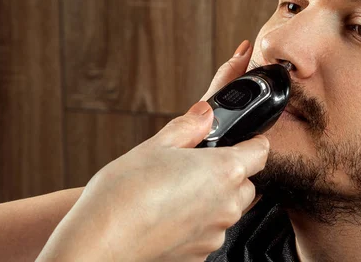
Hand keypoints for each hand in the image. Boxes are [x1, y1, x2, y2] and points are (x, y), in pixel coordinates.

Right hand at [37, 41, 266, 261]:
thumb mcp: (156, 146)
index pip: (260, 151)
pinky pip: (210, 232)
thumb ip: (189, 127)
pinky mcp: (201, 255)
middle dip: (230, 173)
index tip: (239, 140)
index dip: (251, 142)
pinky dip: (198, 223)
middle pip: (247, 184)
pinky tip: (169, 216)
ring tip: (176, 192)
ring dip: (214, 199)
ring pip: (229, 209)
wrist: (99, 242)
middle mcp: (227, 205)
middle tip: (197, 167)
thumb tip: (205, 113)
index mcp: (224, 171)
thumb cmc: (124, 193)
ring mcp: (215, 234)